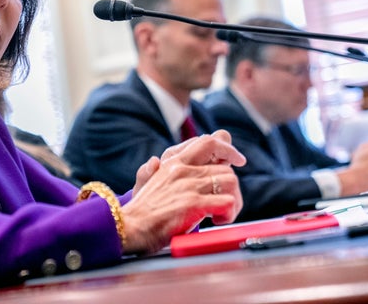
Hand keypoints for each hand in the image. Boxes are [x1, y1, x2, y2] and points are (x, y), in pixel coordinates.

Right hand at [122, 130, 245, 254]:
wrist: (130, 226)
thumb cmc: (145, 208)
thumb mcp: (157, 180)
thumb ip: (175, 168)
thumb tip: (164, 158)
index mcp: (174, 162)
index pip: (208, 142)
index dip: (227, 149)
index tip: (237, 159)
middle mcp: (182, 169)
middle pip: (225, 168)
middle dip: (232, 189)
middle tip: (225, 205)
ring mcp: (188, 185)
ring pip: (231, 182)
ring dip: (234, 202)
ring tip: (221, 215)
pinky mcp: (193, 204)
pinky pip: (227, 201)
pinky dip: (228, 213)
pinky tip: (216, 221)